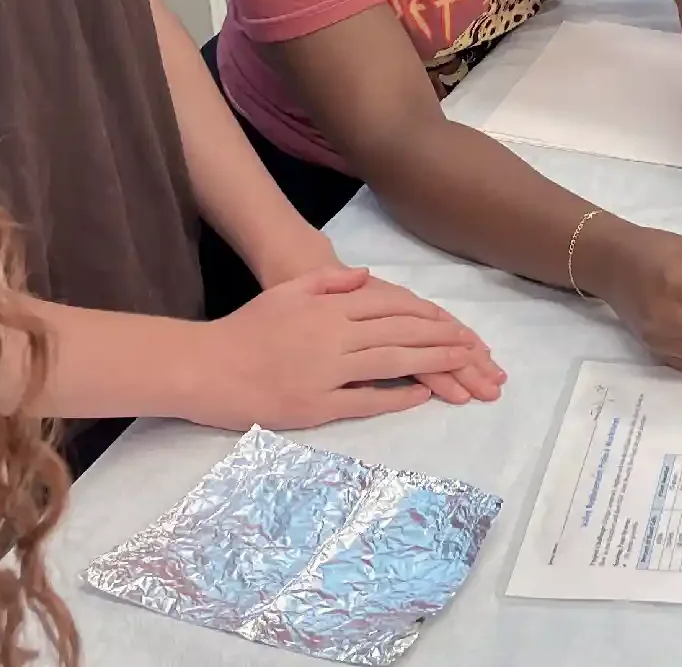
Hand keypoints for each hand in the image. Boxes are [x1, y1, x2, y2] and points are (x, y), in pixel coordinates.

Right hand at [188, 264, 483, 428]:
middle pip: (400, 333)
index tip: (454, 325)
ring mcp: (326, 372)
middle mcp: (333, 336)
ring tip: (463, 367)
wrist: (206, 367)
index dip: (428, 316)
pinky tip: (423, 393)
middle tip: (475, 349)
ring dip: (432, 364)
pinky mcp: (316, 405)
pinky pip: (366, 399)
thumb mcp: (289, 292)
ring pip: (392, 363)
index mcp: (329, 308)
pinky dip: (398, 395)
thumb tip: (367, 276)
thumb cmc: (247, 328)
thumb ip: (330, 281)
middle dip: (443, 340)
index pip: (392, 307)